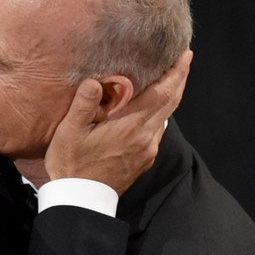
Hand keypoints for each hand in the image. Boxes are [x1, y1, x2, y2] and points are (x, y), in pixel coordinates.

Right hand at [45, 50, 191, 194]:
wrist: (80, 200)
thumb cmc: (71, 164)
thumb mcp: (69, 132)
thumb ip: (84, 104)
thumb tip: (95, 81)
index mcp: (131, 126)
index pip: (163, 93)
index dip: (176, 72)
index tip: (185, 54)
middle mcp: (146, 137)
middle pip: (171, 102)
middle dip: (179, 78)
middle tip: (183, 58)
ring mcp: (148, 150)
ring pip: (165, 116)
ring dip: (170, 96)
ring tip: (168, 78)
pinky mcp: (144, 160)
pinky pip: (157, 130)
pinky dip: (159, 112)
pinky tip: (150, 107)